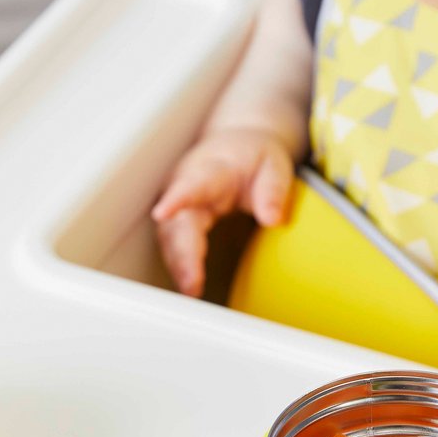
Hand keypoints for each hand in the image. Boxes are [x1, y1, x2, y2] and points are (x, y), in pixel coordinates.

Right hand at [151, 127, 294, 296]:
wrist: (240, 146)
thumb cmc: (254, 157)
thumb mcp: (274, 166)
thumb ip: (273, 191)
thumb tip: (272, 219)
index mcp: (210, 169)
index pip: (192, 184)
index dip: (177, 200)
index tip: (163, 212)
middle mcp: (186, 185)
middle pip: (178, 222)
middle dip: (182, 254)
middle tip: (191, 282)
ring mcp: (180, 203)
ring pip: (172, 238)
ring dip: (179, 265)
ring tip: (190, 290)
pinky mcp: (180, 219)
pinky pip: (176, 244)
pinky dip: (181, 265)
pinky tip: (190, 285)